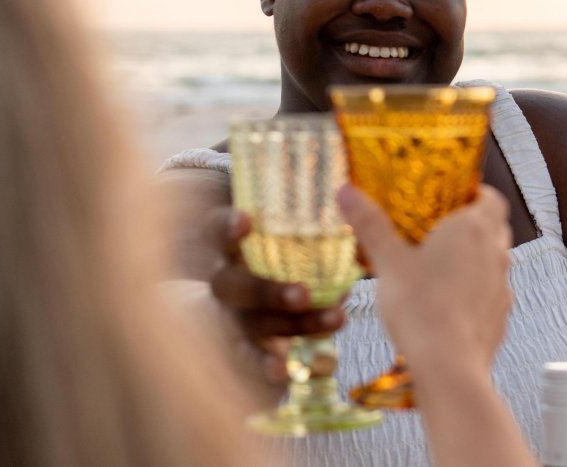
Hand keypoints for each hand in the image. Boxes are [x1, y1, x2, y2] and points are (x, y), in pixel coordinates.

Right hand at [203, 207, 346, 383]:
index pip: (216, 230)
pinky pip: (254, 358)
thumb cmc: (286, 246)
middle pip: (233, 287)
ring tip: (336, 320)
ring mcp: (234, 315)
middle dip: (268, 292)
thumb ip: (306, 218)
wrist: (266, 289)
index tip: (247, 221)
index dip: (227, 227)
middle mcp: (226, 280)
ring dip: (294, 326)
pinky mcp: (247, 345)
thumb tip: (350, 192)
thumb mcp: (289, 229)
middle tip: (303, 295)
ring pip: (254, 324)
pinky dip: (270, 367)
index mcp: (230, 245)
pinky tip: (286, 373)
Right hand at [337, 185, 512, 373]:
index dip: (475, 193)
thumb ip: (370, 224)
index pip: (491, 197)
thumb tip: (347, 191)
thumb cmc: (420, 310)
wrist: (449, 369)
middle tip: (437, 229)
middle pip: (493, 227)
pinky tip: (446, 303)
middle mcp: (495, 253)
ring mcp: (502, 286)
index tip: (451, 197)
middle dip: (471, 224)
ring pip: (493, 261)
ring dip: (473, 258)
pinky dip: (474, 290)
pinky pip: (490, 293)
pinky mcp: (500, 316)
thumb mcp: (388, 263)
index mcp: (473, 229)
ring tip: (437, 267)